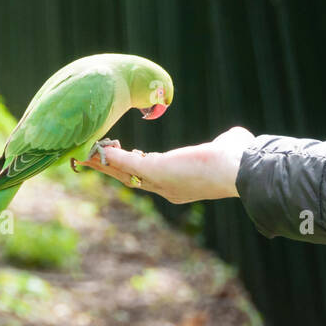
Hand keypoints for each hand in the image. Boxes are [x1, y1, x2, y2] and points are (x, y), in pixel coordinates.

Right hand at [90, 127, 254, 203]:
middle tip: (88, 159)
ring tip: (84, 155)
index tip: (118, 156)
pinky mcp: (158, 170)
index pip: (149, 175)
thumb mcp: (226, 148)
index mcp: (181, 185)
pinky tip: (97, 149)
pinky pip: (128, 163)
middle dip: (109, 168)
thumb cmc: (240, 157)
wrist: (242, 168)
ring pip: (124, 172)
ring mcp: (162, 182)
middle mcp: (168, 188)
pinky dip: (111, 156)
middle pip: (130, 177)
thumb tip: (231, 137)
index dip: (131, 167)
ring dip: (103, 163)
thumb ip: (223, 144)